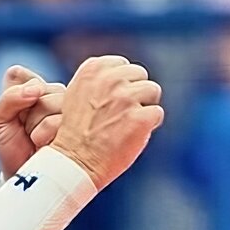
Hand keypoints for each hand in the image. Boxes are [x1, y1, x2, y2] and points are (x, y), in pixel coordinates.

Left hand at [0, 65, 65, 177]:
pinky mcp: (84, 123)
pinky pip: (62, 119)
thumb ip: (9, 97)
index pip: (21, 76)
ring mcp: (73, 107)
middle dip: (28, 116)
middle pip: (41, 89)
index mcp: (34, 87)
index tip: (14, 117)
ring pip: (55, 102)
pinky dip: (47, 135)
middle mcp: (55, 93)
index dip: (16, 98)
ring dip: (39, 126)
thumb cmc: (12, 148)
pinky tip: (48, 145)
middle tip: (27, 133)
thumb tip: (36, 89)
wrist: (27, 179)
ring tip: (37, 141)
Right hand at [52, 56, 163, 189]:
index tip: (108, 102)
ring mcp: (125, 98)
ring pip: (152, 90)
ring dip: (143, 107)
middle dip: (134, 92)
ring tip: (125, 125)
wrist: (73, 164)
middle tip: (118, 115)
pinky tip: (130, 136)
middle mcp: (109, 80)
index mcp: (92, 70)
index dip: (120, 84)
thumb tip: (123, 74)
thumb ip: (98, 80)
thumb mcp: (76, 95)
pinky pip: (156, 113)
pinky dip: (148, 126)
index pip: (122, 65)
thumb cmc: (75, 133)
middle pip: (140, 74)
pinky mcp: (140, 118)